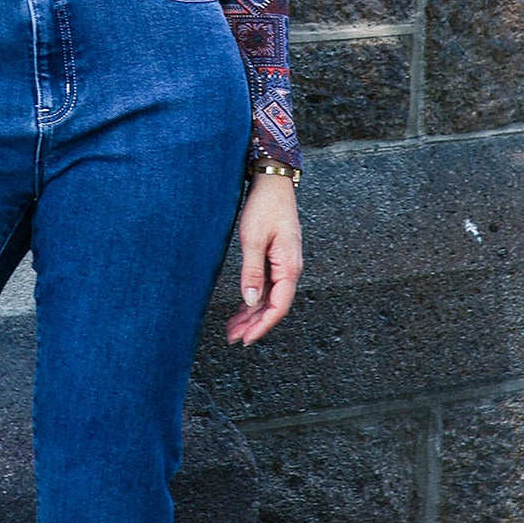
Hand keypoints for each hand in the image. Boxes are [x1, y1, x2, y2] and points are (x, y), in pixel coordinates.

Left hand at [226, 171, 300, 346]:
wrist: (273, 182)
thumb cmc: (264, 207)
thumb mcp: (253, 239)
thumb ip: (252, 272)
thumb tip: (251, 301)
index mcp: (289, 267)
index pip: (278, 306)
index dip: (262, 326)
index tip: (246, 340)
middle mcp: (291, 269)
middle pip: (274, 306)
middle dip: (254, 324)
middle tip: (232, 338)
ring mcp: (285, 265)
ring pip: (270, 298)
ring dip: (252, 314)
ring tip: (233, 328)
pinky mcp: (277, 259)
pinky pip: (268, 286)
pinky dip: (254, 299)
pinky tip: (242, 308)